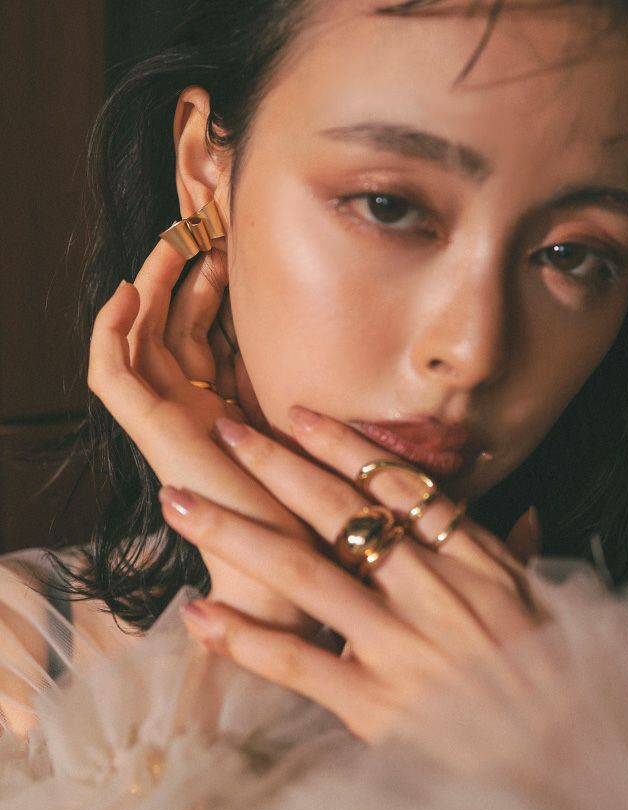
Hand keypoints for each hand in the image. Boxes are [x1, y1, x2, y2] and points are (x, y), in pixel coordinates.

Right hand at [87, 241, 318, 634]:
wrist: (290, 569)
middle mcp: (191, 413)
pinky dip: (110, 333)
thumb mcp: (309, 429)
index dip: (211, 294)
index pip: (204, 340)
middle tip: (205, 230)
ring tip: (172, 240)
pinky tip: (130, 293)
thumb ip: (301, 390)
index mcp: (225, 412)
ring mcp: (167, 422)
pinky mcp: (151, 432)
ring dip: (149, 289)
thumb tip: (325, 340)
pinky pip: (110, 375)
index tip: (235, 250)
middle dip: (185, 278)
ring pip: (139, 342)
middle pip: (172, 331)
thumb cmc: (311, 509)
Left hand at [159, 410, 541, 745]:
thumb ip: (518, 554)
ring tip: (180, 503)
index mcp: (468, 557)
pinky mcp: (376, 702)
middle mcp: (429, 587)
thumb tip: (522, 515)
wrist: (569, 760)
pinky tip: (199, 614)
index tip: (294, 414)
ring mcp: (399, 642)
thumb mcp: (543, 599)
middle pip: (337, 510)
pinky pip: (298, 662)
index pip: (393, 482)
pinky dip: (244, 638)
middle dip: (273, 465)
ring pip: (303, 571)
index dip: (339, 444)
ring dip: (235, 532)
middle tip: (222, 430)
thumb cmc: (552, 672)